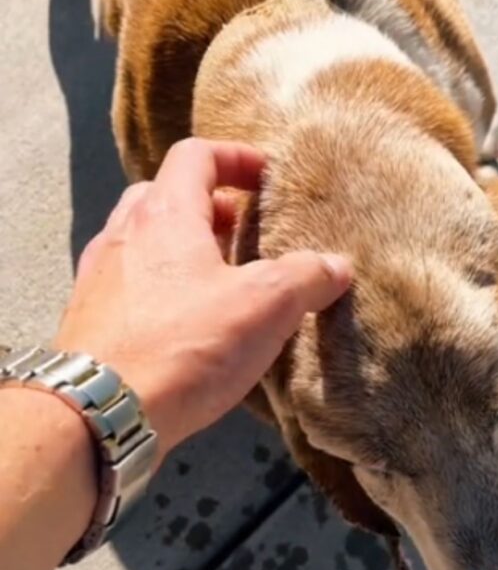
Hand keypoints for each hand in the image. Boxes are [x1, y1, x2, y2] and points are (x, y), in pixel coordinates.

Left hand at [55, 139, 350, 458]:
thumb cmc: (184, 345)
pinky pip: (130, 287)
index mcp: (165, 214)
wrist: (101, 413)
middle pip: (165, 195)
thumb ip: (306, 277)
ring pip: (144, 242)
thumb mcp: (265, 305)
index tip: (267, 178)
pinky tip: (189, 326)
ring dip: (184, 249)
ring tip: (222, 281)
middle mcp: (123, 235)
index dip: (236, 157)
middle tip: (243, 231)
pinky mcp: (90, 323)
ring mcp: (98, 279)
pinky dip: (162, 289)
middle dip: (209, 207)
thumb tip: (336, 266)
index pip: (196, 156)